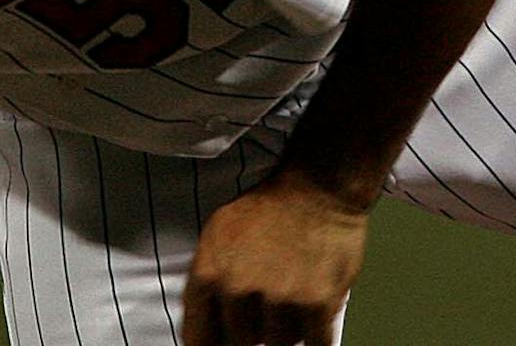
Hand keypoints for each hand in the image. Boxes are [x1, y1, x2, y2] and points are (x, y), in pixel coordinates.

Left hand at [181, 171, 370, 345]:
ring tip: (293, 302)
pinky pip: (316, 345)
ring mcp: (279, 297)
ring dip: (287, 330)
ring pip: (279, 344)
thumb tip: (206, 331)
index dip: (212, 344)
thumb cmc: (266, 210)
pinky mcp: (317, 302)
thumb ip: (206, 284)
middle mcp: (238, 288)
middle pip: (241, 343)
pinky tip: (315, 324)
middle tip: (266, 310)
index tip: (222, 343)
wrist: (315, 186)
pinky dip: (318, 340)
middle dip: (254, 331)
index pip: (197, 338)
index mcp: (208, 273)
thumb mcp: (216, 235)